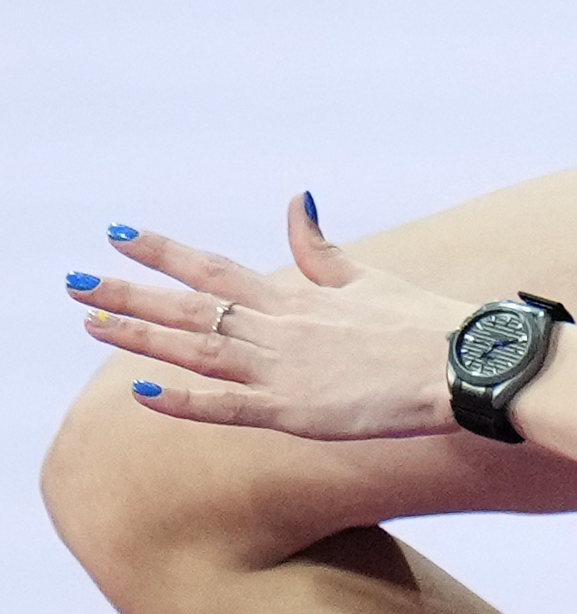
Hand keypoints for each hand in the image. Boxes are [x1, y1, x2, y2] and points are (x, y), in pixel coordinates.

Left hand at [64, 197, 475, 438]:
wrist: (467, 366)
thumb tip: (296, 198)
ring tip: (90, 324)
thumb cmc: (428, 325)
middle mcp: (280, 328)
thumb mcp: (367, 277)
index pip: (213, 267)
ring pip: (196, 351)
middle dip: (127, 293)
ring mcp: (285, 371)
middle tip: (72, 283)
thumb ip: (320, 249)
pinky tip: (142, 393)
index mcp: (296, 296)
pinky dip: (184, 401)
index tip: (116, 233)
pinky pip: (228, 408)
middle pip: (189, 307)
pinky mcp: (298, 414)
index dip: (162, 250)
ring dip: (140, 337)